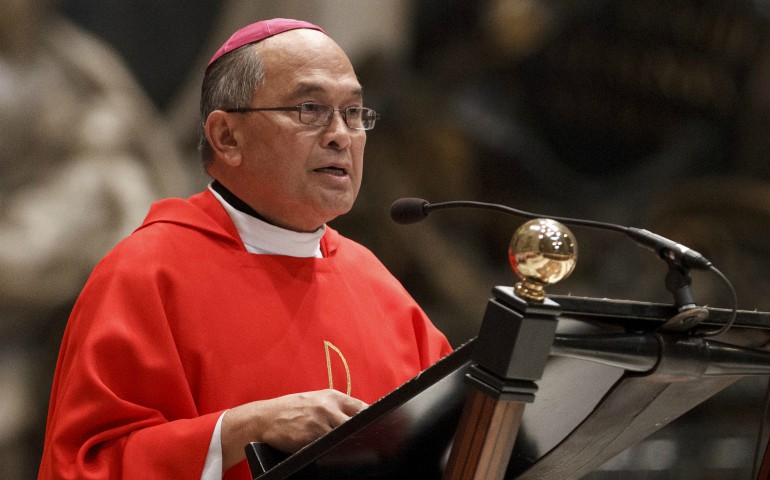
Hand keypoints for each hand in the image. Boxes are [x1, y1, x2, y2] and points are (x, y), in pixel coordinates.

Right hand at [221, 389, 367, 469]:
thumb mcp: (315, 401)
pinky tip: (333, 454)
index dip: (373, 421)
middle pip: (358, 424)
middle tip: (368, 444)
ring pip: (345, 437)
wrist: (263, 418)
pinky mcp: (310, 437)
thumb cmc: (290, 411)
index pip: (363, 408)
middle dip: (363, 435)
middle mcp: (328, 407)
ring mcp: (320, 422)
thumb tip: (361, 419)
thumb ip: (336, 408)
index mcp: (333, 396)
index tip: (379, 430)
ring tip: (351, 451)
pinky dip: (333, 452)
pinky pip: (329, 447)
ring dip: (349, 445)